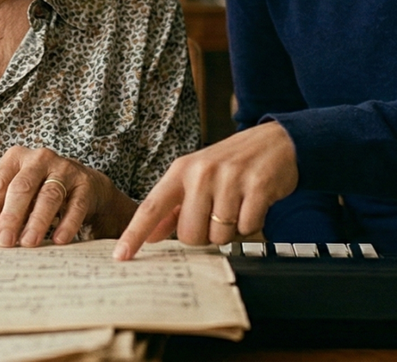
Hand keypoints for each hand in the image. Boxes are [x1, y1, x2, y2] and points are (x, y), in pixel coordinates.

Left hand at [0, 146, 131, 246]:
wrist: (86, 187)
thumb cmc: (40, 192)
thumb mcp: (13, 197)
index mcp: (15, 158)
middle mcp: (39, 158)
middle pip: (21, 188)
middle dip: (10, 216)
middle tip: (3, 243)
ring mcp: (65, 169)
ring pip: (48, 195)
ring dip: (37, 221)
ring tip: (28, 243)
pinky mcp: (86, 183)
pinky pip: (75, 204)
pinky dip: (67, 223)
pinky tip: (59, 240)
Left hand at [114, 121, 298, 259]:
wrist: (275, 141)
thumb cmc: (231, 163)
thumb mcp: (196, 176)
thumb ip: (173, 206)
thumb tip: (151, 234)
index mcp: (181, 171)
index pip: (151, 207)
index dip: (135, 234)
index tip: (121, 255)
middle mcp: (202, 173)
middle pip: (190, 234)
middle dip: (204, 235)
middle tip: (216, 215)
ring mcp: (230, 179)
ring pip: (219, 236)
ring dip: (229, 230)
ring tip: (237, 206)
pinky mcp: (257, 186)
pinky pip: (246, 228)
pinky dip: (251, 224)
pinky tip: (253, 204)